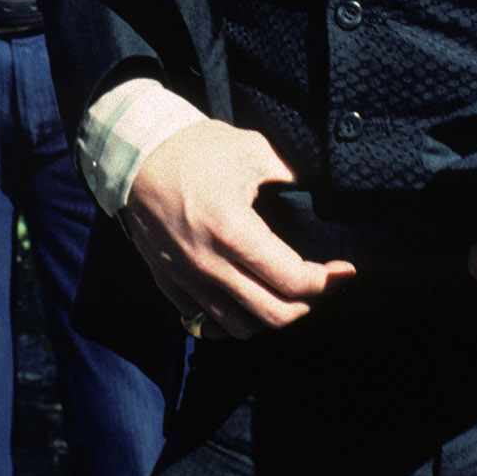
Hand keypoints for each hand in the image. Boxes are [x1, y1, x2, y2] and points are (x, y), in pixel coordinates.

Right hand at [123, 120, 354, 339]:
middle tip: (316, 286)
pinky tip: (241, 301)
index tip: (343, 271)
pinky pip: (203, 323)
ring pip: (239, 327)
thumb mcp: (252, 150)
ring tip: (279, 294)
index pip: (292, 279)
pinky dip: (229, 319)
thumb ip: (288, 176)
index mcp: (233, 231)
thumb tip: (313, 196)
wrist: (133, 155)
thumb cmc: (193, 148)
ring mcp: (186, 278)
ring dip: (266, 316)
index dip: (328, 280)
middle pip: (272, 314)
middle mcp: (209, 264)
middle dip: (304, 305)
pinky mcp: (168, 282)